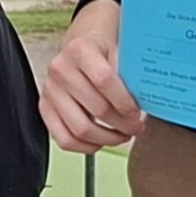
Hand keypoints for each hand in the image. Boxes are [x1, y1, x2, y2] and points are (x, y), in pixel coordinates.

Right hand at [41, 0, 145, 152]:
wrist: (79, 50)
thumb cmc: (103, 54)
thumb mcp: (119, 52)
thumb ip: (130, 73)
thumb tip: (151, 98)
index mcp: (79, 49)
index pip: (105, 81)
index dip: (125, 103)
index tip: (138, 114)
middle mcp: (60, 68)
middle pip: (96, 108)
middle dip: (122, 125)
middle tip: (136, 128)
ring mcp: (50, 89)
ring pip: (80, 128)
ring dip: (107, 139)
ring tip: (122, 136)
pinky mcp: (44, 107)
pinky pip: (64, 138)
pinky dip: (86, 147)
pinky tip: (101, 142)